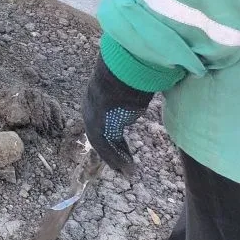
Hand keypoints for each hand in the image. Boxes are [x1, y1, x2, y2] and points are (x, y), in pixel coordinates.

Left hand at [82, 55, 154, 175]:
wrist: (124, 67)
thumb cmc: (131, 71)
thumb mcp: (130, 85)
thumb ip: (133, 94)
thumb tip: (149, 86)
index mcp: (96, 99)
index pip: (101, 123)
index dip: (111, 138)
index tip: (121, 147)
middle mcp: (90, 109)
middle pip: (99, 137)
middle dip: (112, 152)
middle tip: (121, 165)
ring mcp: (92, 117)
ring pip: (103, 145)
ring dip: (116, 159)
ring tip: (127, 172)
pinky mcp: (99, 125)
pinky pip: (107, 147)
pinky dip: (118, 159)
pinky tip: (128, 169)